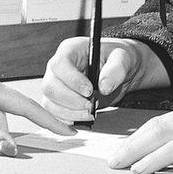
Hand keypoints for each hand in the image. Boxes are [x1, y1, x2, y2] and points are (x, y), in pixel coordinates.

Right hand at [41, 36, 168, 122]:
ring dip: (70, 114)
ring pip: (49, 104)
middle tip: (91, 106)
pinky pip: (52, 115)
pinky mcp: (57, 101)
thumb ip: (116, 70)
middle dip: (71, 101)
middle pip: (50, 87)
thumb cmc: (117, 60)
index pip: (60, 64)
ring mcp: (55, 86)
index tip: (89, 91)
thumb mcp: (123, 58)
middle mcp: (57, 68)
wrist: (117, 73)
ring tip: (90, 114)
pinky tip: (80, 122)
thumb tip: (104, 87)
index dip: (72, 80)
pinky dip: (65, 122)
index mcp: (70, 50)